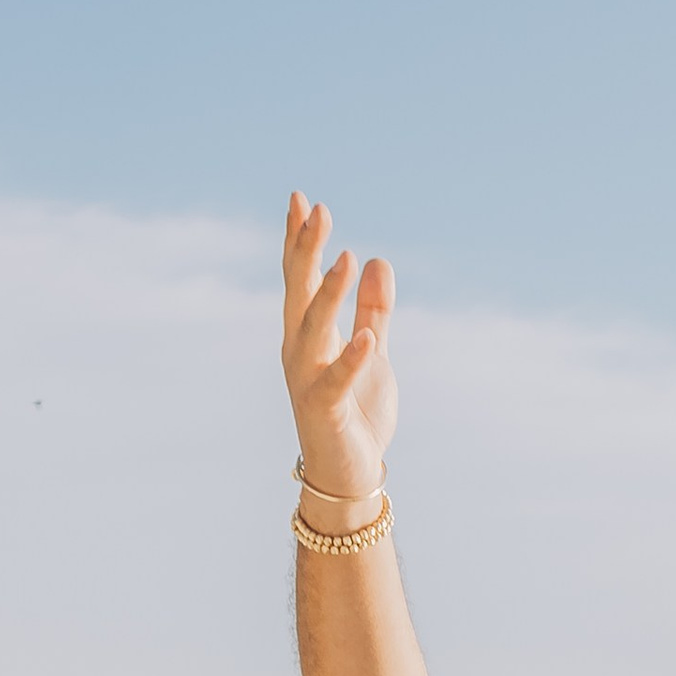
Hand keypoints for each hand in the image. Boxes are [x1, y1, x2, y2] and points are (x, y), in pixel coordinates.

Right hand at [283, 195, 399, 503]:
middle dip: (305, 252)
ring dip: (327, 295)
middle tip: (317, 210)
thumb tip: (377, 260)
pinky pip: (335, 383)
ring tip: (346, 259)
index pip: (299, 279)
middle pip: (297, 293)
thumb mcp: (371, 355)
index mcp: (307, 335)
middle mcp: (298, 352)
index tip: (303, 199)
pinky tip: (369, 339)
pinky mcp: (324, 412)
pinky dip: (351, 361)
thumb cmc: (356, 415)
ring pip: (312, 330)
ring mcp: (307, 381)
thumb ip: (373, 311)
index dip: (299, 240)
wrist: (348, 476)